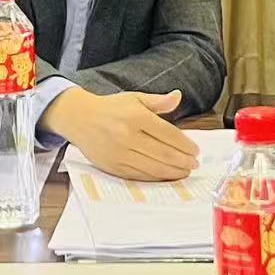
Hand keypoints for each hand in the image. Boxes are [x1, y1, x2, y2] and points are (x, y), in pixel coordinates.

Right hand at [43, 87, 200, 180]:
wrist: (78, 118)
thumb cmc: (109, 108)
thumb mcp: (134, 98)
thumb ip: (158, 101)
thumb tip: (178, 96)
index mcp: (135, 116)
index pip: (168, 134)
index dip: (185, 144)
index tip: (195, 150)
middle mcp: (127, 135)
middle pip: (163, 153)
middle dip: (183, 161)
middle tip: (194, 164)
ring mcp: (119, 152)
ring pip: (153, 167)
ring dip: (173, 172)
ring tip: (185, 172)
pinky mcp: (113, 165)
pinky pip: (139, 175)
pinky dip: (155, 177)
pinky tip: (165, 176)